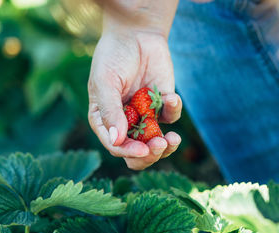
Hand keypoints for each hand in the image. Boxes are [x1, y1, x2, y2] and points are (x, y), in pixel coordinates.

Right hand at [88, 30, 181, 169]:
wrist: (136, 33)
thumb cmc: (113, 56)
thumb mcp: (105, 83)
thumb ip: (110, 112)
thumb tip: (116, 141)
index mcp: (106, 121)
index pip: (117, 146)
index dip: (129, 152)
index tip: (143, 149)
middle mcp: (125, 122)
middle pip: (138, 152)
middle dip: (150, 154)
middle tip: (159, 145)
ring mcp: (145, 115)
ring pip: (157, 142)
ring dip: (166, 145)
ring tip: (172, 139)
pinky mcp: (161, 104)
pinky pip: (170, 116)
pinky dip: (173, 109)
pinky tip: (172, 97)